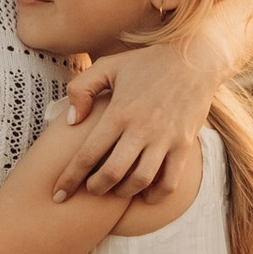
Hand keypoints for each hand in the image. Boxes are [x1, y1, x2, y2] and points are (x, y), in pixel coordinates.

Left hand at [56, 37, 213, 198]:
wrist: (194, 58)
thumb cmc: (146, 63)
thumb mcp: (107, 66)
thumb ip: (81, 89)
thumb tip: (70, 122)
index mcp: (118, 112)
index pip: (87, 154)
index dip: (70, 179)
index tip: (58, 195)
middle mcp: (141, 129)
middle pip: (112, 174)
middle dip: (94, 189)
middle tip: (89, 189)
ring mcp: (165, 139)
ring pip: (140, 181)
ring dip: (122, 193)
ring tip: (114, 189)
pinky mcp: (184, 145)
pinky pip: (169, 182)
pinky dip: (154, 195)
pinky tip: (143, 192)